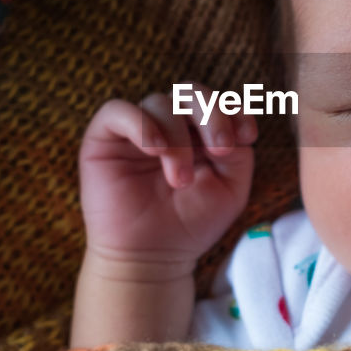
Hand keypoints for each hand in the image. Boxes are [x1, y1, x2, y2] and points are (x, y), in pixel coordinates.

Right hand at [78, 88, 256, 282]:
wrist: (152, 258)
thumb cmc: (191, 224)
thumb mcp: (230, 190)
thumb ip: (239, 154)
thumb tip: (233, 128)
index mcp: (200, 132)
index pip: (218, 101)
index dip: (235, 111)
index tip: (246, 138)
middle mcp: (169, 125)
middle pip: (191, 92)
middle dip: (212, 115)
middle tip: (220, 149)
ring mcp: (137, 129)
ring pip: (160, 102)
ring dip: (177, 139)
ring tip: (180, 180)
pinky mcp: (104, 138)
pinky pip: (118, 110)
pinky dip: (141, 124)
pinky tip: (155, 150)